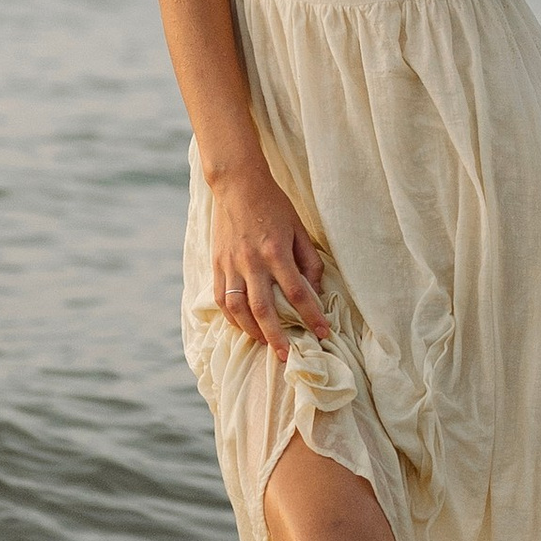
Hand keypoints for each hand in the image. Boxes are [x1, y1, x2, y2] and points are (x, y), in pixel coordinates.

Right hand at [209, 165, 332, 362]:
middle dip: (277, 337)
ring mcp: (230, 265)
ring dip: (252, 331)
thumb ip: (309, 261)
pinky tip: (243, 326)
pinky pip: (221, 299)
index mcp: (276, 251)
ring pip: (238, 309)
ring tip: (265, 344)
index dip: (312, 316)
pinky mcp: (217, 265)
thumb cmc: (274, 205)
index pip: (297, 293)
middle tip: (286, 357)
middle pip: (264, 309)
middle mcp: (252, 261)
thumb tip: (316, 290)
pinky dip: (232, 318)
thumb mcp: (299, 229)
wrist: (237, 184)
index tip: (323, 333)